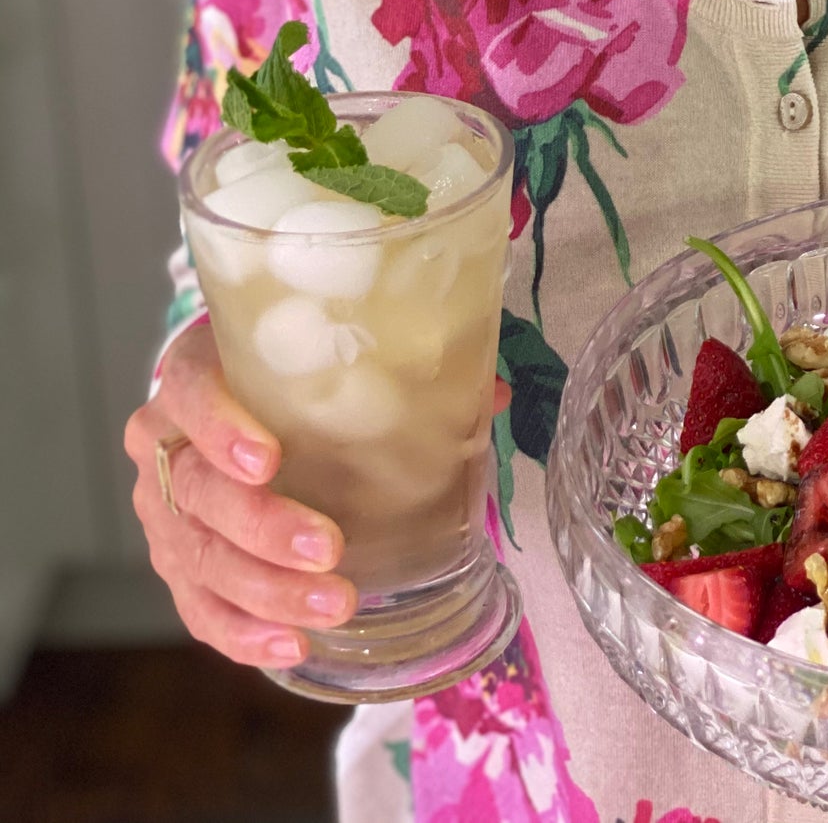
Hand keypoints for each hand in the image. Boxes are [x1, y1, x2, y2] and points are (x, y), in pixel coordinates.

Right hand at [128, 327, 515, 669]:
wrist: (241, 401)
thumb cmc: (296, 374)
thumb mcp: (335, 353)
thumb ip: (404, 367)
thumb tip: (492, 393)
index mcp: (197, 371)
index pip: (192, 390)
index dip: (222, 426)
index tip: (270, 458)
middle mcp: (167, 440)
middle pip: (199, 489)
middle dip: (263, 527)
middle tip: (328, 549)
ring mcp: (164, 508)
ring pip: (199, 556)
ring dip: (265, 590)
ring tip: (333, 606)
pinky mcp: (176, 562)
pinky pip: (198, 607)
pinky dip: (243, 632)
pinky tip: (291, 645)